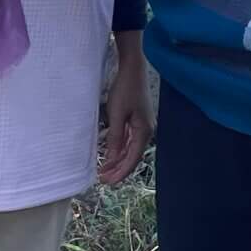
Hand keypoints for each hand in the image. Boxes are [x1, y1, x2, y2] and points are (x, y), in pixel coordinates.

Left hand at [98, 33, 153, 183]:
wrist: (133, 69)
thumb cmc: (126, 89)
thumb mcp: (117, 114)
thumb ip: (115, 137)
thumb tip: (111, 158)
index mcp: (144, 131)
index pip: (132, 159)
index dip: (120, 172)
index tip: (108, 182)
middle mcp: (146, 131)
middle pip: (132, 156)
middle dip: (118, 169)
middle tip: (103, 180)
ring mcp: (143, 126)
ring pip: (130, 149)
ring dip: (118, 160)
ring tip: (105, 170)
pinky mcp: (137, 120)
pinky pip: (129, 140)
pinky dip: (120, 149)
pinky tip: (112, 155)